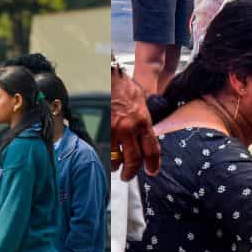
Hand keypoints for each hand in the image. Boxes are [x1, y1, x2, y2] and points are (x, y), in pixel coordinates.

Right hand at [111, 63, 161, 179]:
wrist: (105, 76)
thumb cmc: (122, 85)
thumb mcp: (141, 100)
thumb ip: (144, 119)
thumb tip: (146, 131)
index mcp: (143, 121)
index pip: (152, 150)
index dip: (153, 165)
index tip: (152, 171)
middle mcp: (129, 128)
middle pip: (133, 160)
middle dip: (131, 172)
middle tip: (128, 175)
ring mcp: (112, 131)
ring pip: (115, 159)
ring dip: (114, 165)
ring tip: (114, 165)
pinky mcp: (99, 130)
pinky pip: (103, 150)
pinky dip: (104, 155)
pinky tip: (105, 155)